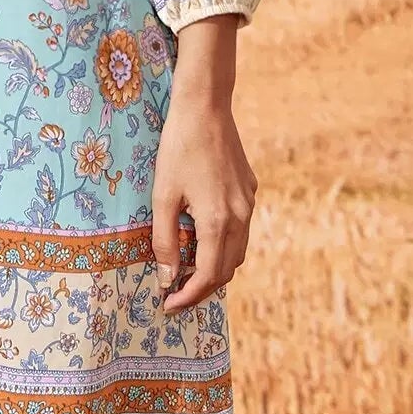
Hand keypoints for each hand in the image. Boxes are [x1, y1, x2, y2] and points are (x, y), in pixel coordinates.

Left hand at [151, 92, 256, 314]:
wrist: (205, 107)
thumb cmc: (178, 148)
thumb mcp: (163, 195)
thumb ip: (164, 240)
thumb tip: (167, 278)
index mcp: (219, 222)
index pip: (209, 276)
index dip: (189, 296)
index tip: (168, 305)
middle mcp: (241, 217)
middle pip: (227, 269)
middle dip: (202, 287)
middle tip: (175, 293)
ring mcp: (249, 203)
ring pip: (238, 251)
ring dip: (216, 267)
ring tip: (187, 270)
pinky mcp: (250, 189)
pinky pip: (241, 228)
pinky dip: (224, 244)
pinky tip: (201, 236)